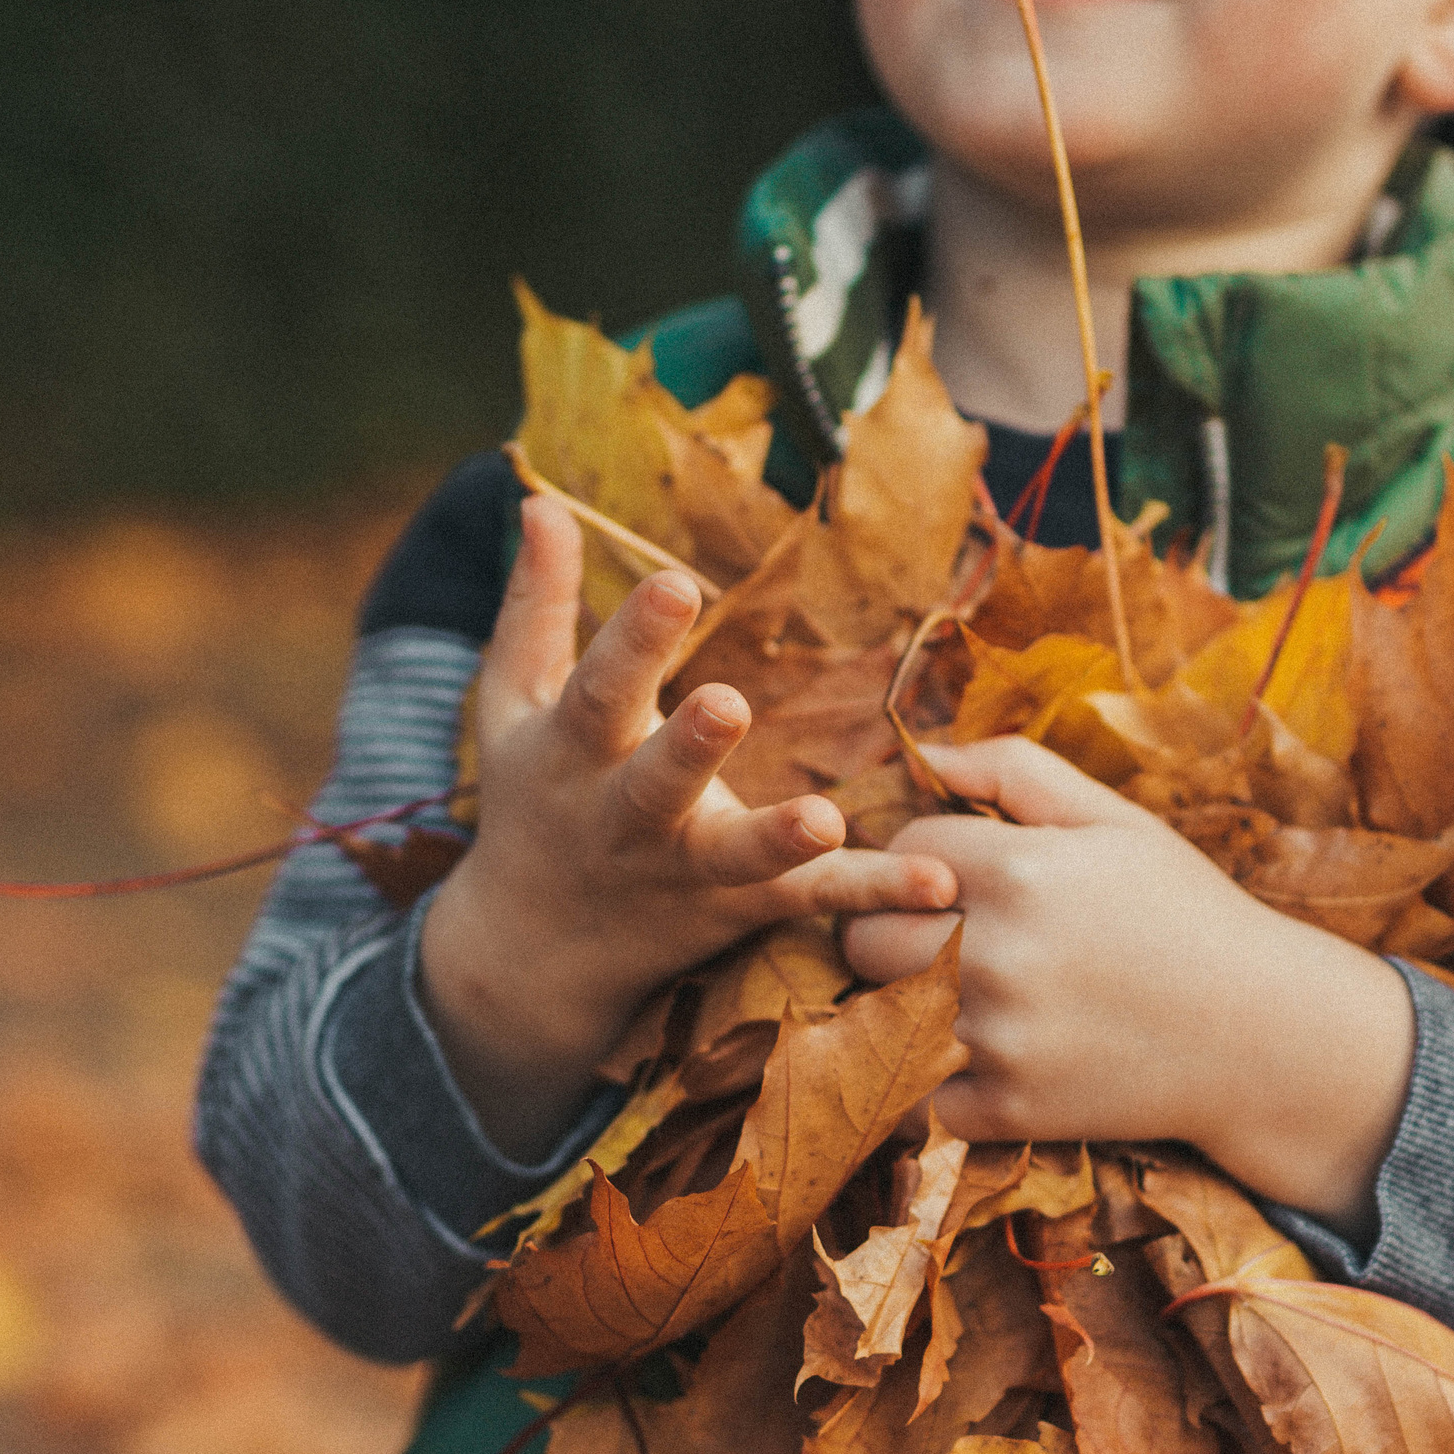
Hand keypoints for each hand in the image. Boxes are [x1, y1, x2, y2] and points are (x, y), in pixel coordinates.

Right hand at [420, 494, 956, 1158]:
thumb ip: (538, 606)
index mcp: (574, 751)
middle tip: (728, 704)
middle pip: (656, 781)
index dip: (636, 639)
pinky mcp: (740, 909)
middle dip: (689, 746)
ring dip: (779, 840)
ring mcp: (684, 870)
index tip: (678, 582)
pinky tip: (940, 884)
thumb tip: (541, 501)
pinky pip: (812, 901)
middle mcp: (626, 815)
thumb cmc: (536, 797)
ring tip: (824, 820)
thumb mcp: (514, 705)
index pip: (602, 689)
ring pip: (735, 857)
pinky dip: (874, 894)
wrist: (531, 952)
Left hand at [840, 738, 1413, 1235]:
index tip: (961, 876)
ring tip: (959, 992)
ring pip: (883, 1015)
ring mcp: (999, 1041)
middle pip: (864, 937)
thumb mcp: (1115, 821)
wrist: (1263, 1034)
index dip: (923, 857)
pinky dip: (939, 1078)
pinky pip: (919, 1093)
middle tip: (939, 935)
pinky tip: (987, 1053)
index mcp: (1021, 873)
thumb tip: (923, 751)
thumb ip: (1015, 771)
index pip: (901, 850)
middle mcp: (998, 957)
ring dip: (906, 1002)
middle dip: (888, 928)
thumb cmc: (1186, 912)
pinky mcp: (1008, 1111)